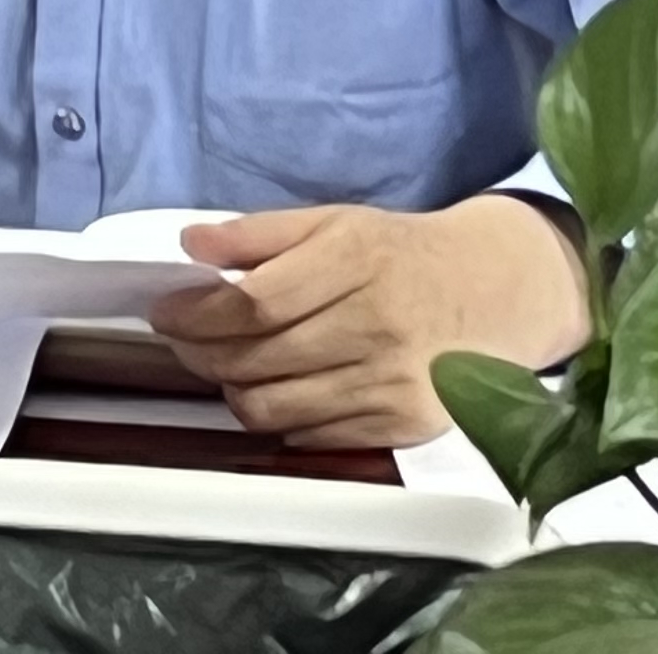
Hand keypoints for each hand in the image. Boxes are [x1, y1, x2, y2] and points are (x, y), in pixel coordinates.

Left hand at [150, 197, 589, 450]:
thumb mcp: (335, 221)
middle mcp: (375, 323)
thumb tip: (191, 242)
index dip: (197, 314)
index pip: (255, 304)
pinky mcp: (400, 426)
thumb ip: (259, 232)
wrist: (490, 294)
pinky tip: (279, 387)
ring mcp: (390, 382)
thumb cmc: (401, 255)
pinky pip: (308, 436)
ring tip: (228, 363)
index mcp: (356, 259)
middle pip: (256, 358)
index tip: (167, 311)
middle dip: (201, 351)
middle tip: (185, 337)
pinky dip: (279, 416)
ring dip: (233, 387)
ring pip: (273, 407)